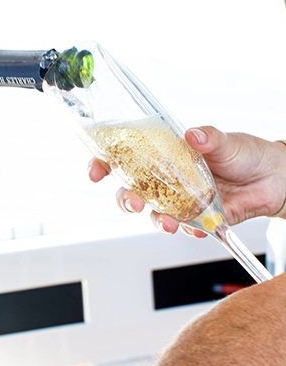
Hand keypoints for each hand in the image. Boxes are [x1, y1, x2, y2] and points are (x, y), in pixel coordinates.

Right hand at [89, 126, 285, 235]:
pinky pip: (185, 228)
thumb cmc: (247, 154)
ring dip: (157, 220)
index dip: (105, 163)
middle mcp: (167, 179)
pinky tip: (198, 227)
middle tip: (136, 203)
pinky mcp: (197, 219)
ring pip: (154, 214)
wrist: (275, 179)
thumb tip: (194, 135)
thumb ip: (209, 138)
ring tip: (170, 223)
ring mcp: (180, 200)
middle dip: (127, 200)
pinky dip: (189, 230)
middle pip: (132, 191)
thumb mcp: (227, 141)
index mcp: (165, 154)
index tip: (98, 170)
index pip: (125, 157)